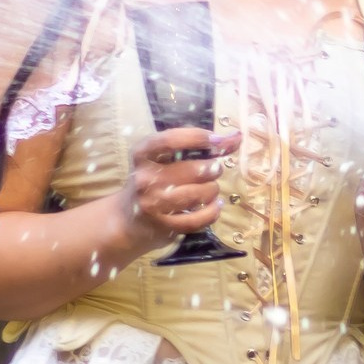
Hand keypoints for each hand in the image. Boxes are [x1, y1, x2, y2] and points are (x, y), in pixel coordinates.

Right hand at [122, 127, 239, 254]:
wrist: (127, 221)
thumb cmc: (152, 182)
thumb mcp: (163, 160)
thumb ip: (197, 147)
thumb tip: (235, 137)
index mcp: (142, 154)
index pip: (171, 140)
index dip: (199, 138)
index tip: (219, 140)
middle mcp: (145, 178)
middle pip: (195, 169)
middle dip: (213, 169)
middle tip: (212, 170)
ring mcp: (153, 204)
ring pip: (201, 193)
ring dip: (213, 190)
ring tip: (210, 189)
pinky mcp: (163, 226)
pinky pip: (200, 218)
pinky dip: (213, 211)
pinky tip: (215, 206)